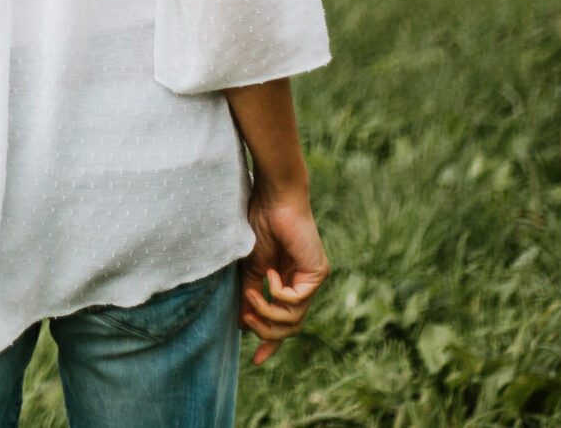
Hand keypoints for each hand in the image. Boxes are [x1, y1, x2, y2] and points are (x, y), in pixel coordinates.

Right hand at [237, 183, 326, 365]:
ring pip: (294, 321)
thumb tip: (242, 324)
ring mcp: (312, 280)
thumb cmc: (258, 226)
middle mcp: (302, 284)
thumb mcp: (248, 269)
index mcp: (286, 283)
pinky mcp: (318, 274)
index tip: (256, 360)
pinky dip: (278, 294)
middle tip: (246, 317)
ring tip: (252, 294)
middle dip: (266, 331)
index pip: (284, 322)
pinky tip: (269, 274)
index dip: (270, 343)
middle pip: (290, 328)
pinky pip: (296, 302)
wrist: (271, 200)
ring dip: (267, 312)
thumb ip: (248, 296)